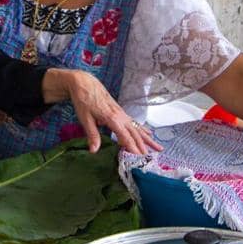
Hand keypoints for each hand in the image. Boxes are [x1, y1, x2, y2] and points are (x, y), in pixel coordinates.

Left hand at [42, 70, 161, 155]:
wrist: (84, 83)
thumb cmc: (83, 100)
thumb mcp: (85, 118)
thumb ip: (92, 135)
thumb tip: (94, 150)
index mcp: (112, 119)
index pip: (126, 137)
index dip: (133, 149)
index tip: (139, 159)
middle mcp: (120, 116)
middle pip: (135, 134)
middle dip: (143, 147)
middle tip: (150, 159)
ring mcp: (122, 113)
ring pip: (138, 129)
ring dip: (148, 140)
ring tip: (158, 148)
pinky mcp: (121, 111)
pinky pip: (135, 123)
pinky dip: (143, 130)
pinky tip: (149, 134)